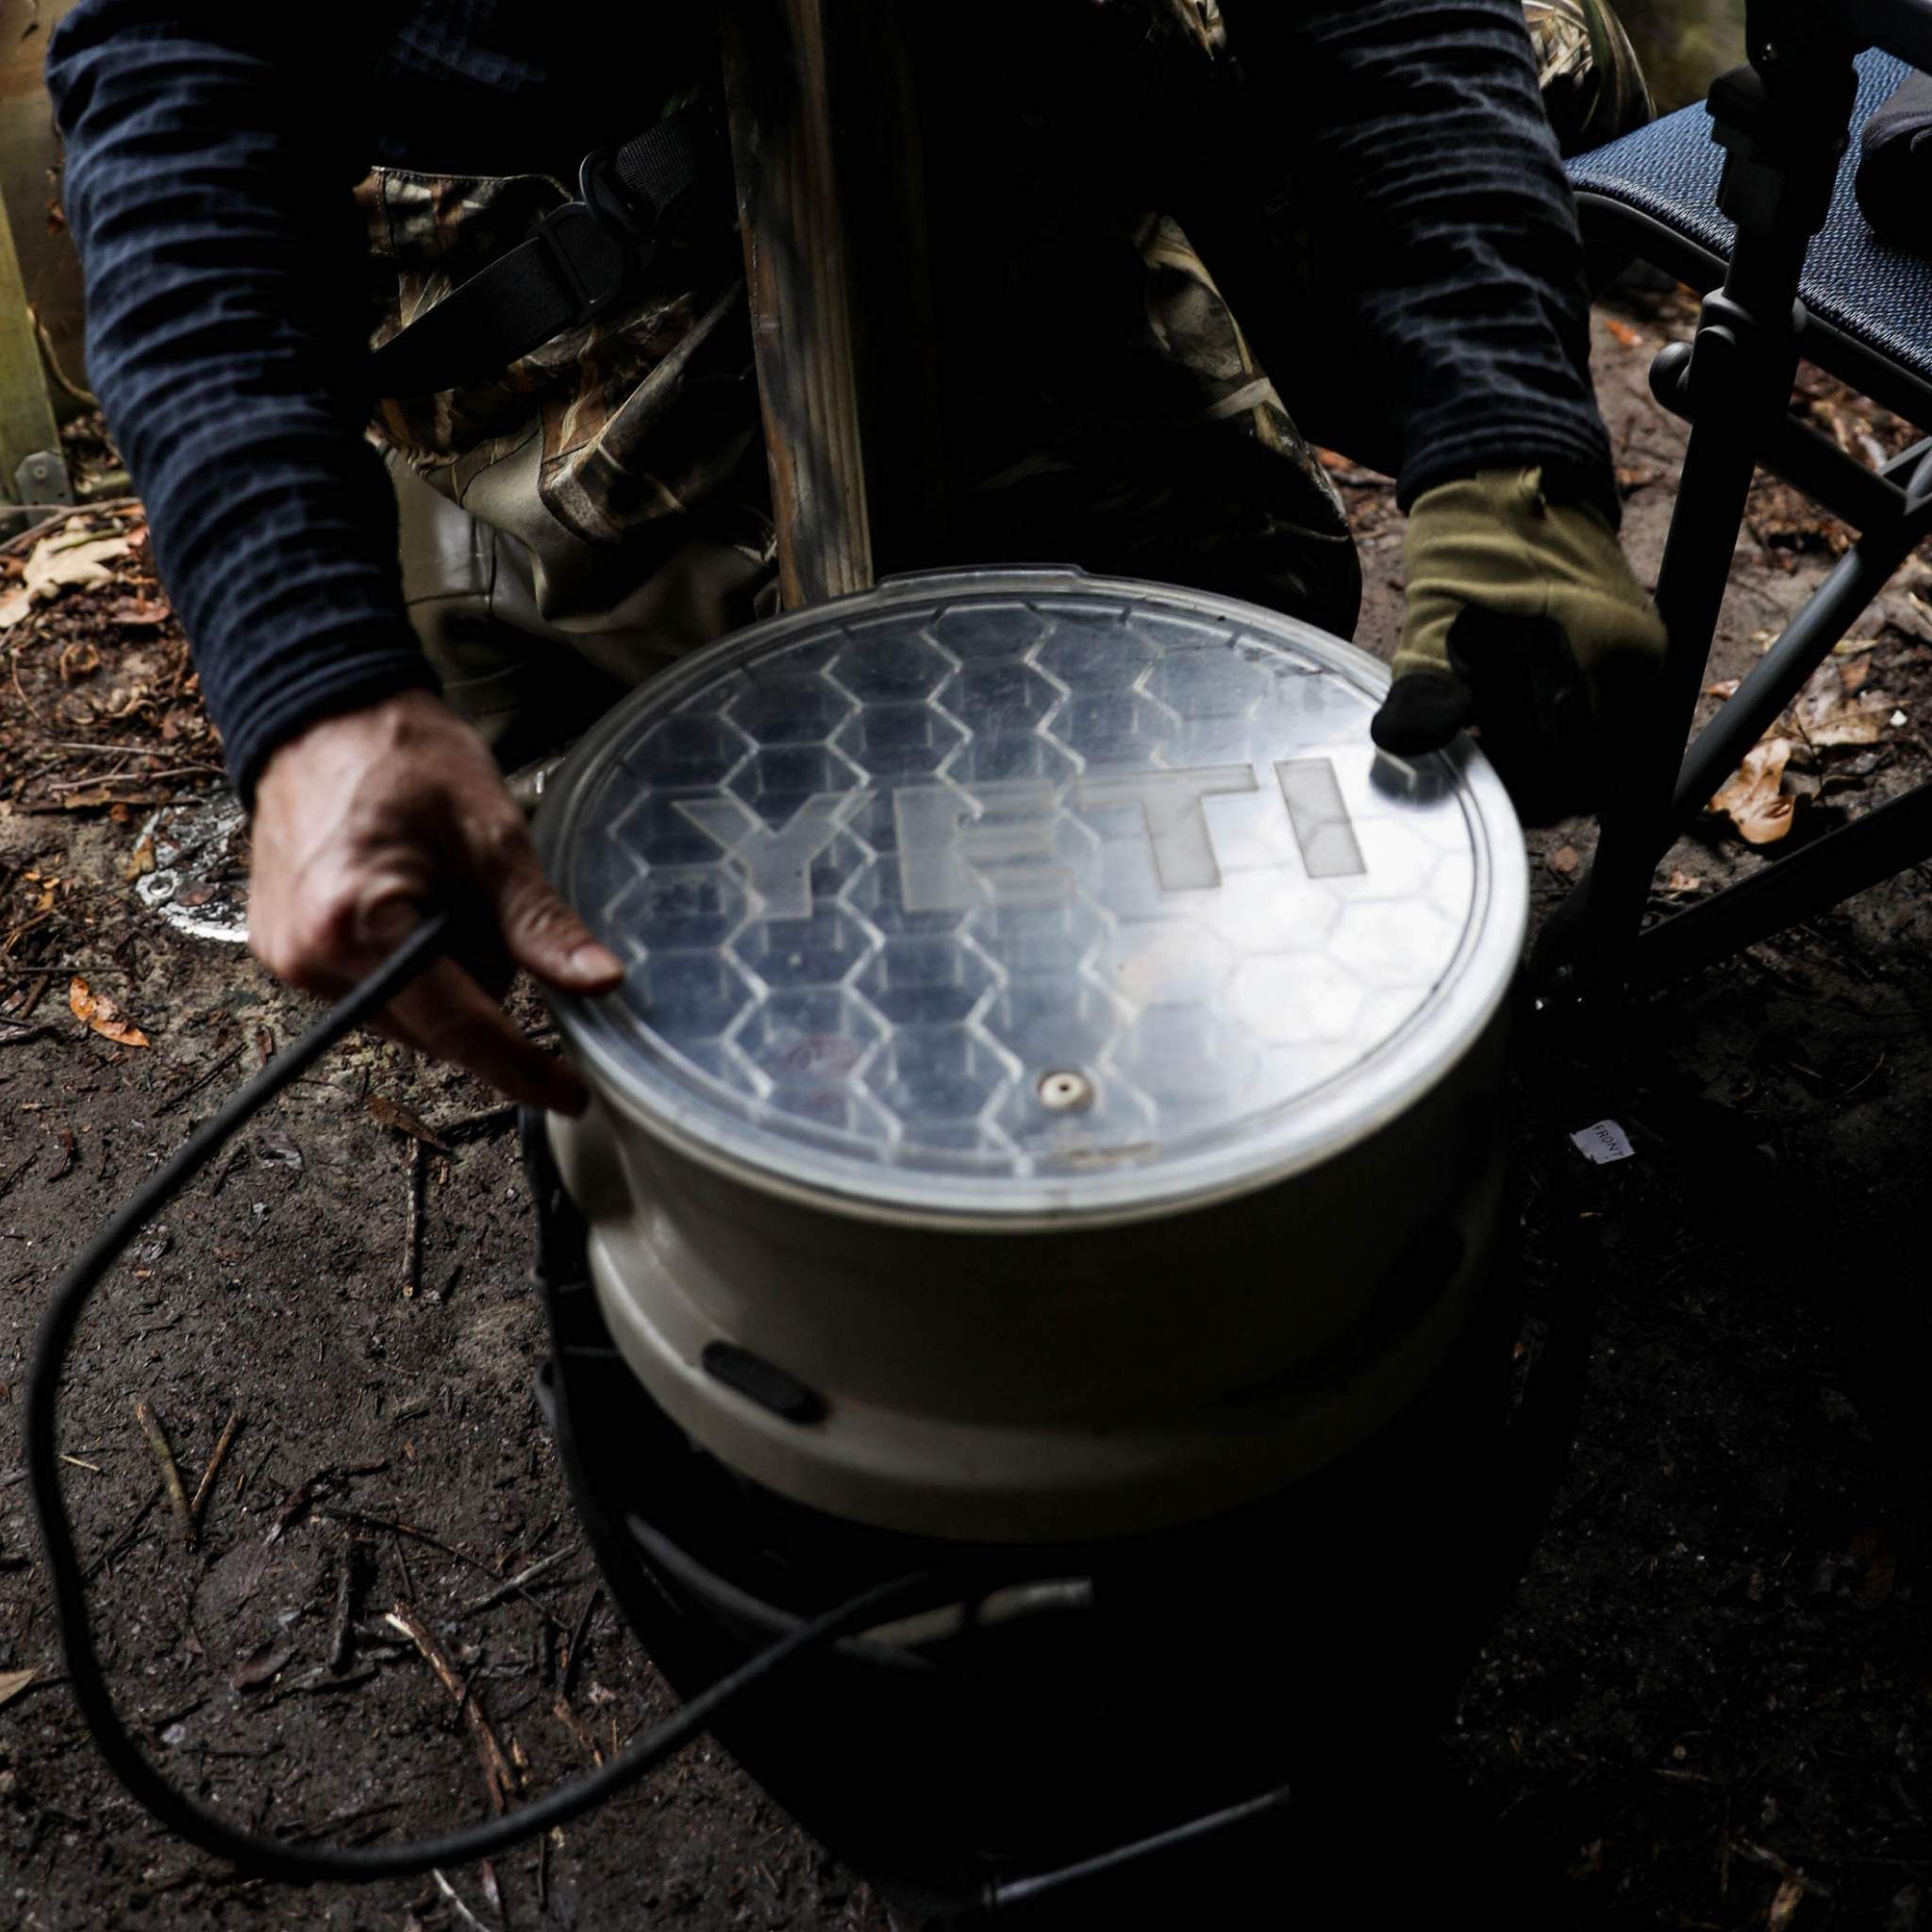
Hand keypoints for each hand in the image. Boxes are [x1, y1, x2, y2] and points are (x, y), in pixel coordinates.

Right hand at [249, 689, 622, 1111]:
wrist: (322, 715)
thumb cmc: (407, 760)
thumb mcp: (493, 837)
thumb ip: (540, 923)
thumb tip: (600, 984)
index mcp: (357, 923)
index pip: (459, 1027)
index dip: (522, 1067)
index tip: (574, 1094)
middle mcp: (309, 958)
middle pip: (435, 1027)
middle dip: (481, 985)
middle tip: (484, 901)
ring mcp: (288, 961)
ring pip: (407, 1015)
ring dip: (445, 976)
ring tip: (441, 890)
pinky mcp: (284, 955)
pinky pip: (372, 992)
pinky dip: (410, 964)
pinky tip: (411, 901)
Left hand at [1370, 467, 1667, 824]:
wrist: (1512, 471)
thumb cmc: (1473, 538)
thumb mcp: (1438, 612)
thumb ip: (1426, 682)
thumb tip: (1401, 741)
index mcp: (1601, 658)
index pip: (1575, 771)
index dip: (1522, 794)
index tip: (1473, 787)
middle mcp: (1636, 663)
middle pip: (1596, 771)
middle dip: (1537, 784)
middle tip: (1478, 772)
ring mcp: (1640, 657)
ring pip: (1603, 752)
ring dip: (1551, 765)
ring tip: (1492, 748)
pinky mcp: (1629, 650)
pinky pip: (1605, 720)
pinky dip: (1563, 737)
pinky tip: (1512, 723)